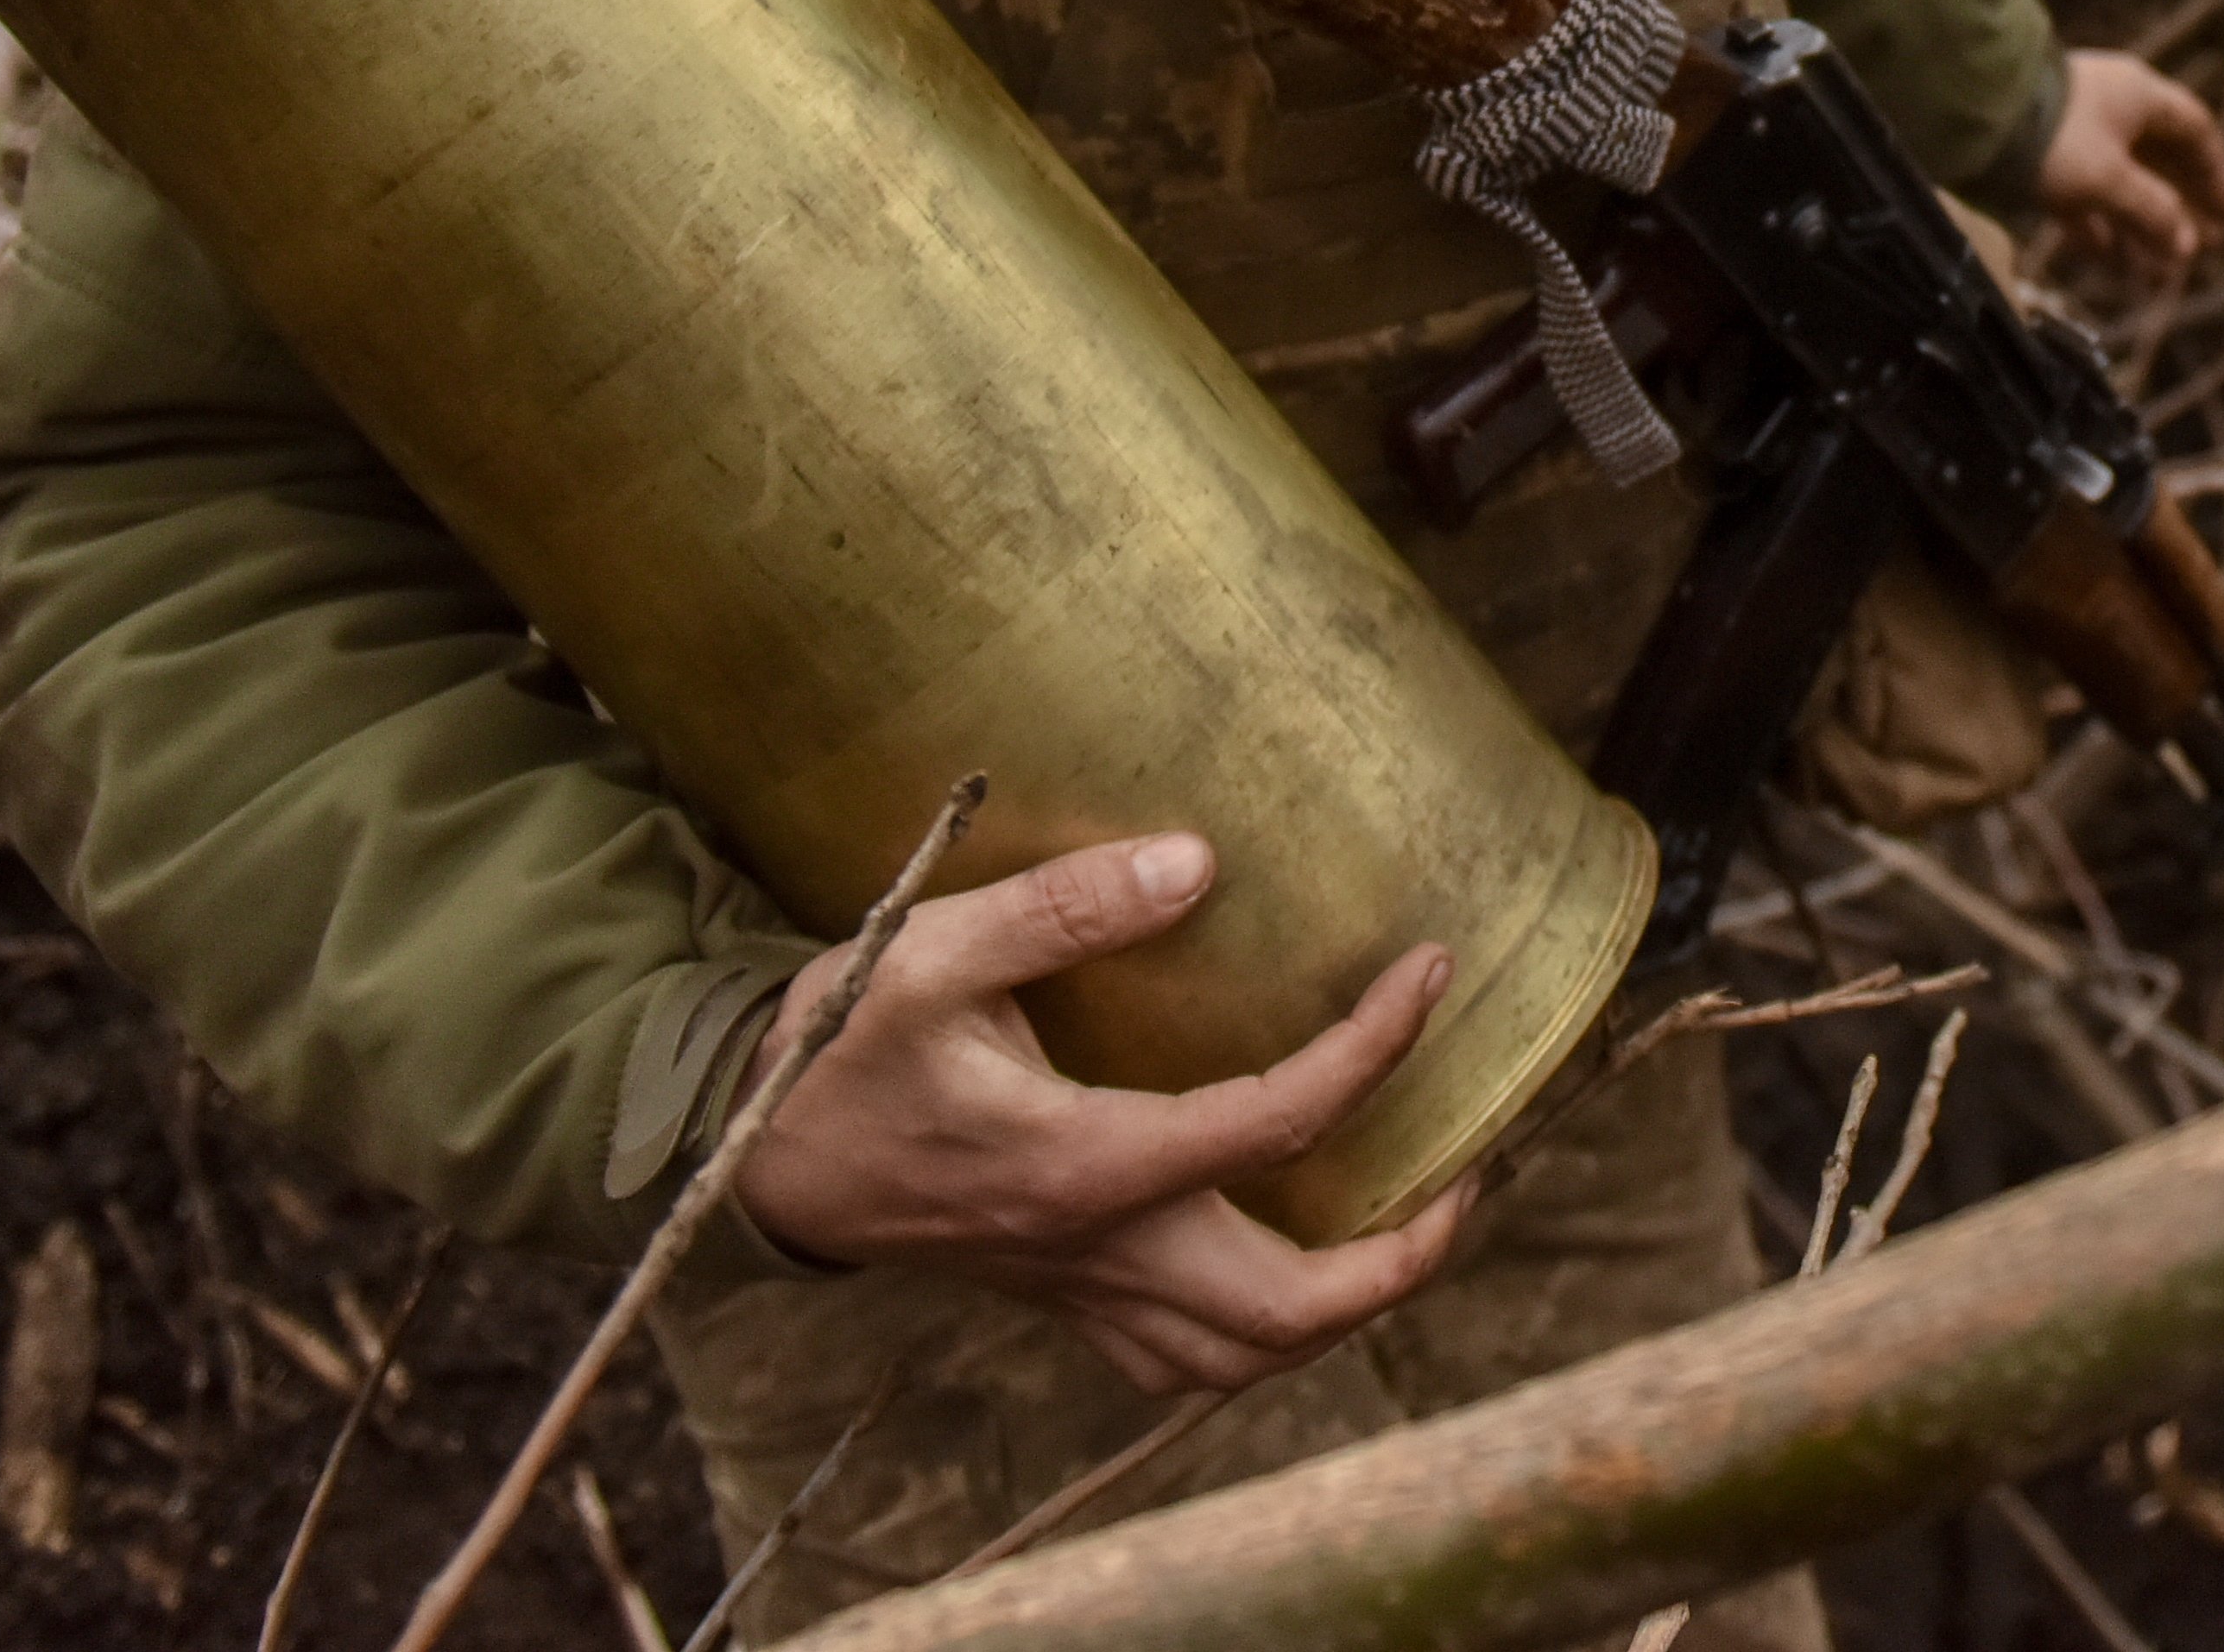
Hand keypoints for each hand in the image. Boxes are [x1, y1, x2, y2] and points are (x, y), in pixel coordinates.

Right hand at [730, 830, 1470, 1392]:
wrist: (752, 1158)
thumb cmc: (838, 1047)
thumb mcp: (932, 954)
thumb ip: (1064, 909)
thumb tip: (1197, 864)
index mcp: (1084, 1163)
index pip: (1275, 1125)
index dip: (1374, 1052)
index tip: (1433, 972)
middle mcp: (1098, 1248)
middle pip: (1291, 1312)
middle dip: (1406, 1257)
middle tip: (1471, 1166)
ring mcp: (1080, 1288)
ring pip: (1245, 1358)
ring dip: (1346, 1307)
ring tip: (1411, 1220)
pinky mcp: (1061, 1296)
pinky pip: (1185, 1359)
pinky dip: (1263, 1330)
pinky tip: (1293, 1258)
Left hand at [2025, 45, 2223, 271]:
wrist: (1970, 115)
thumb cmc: (2051, 136)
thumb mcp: (2109, 178)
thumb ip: (2152, 211)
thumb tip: (2186, 245)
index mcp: (2138, 95)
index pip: (2195, 131)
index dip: (2217, 173)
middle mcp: (2111, 108)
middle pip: (2161, 159)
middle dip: (2182, 206)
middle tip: (2203, 247)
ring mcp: (2076, 131)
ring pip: (2122, 182)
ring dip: (2142, 225)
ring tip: (2158, 272)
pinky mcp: (2043, 155)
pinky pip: (2084, 193)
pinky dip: (2100, 225)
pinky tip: (2110, 260)